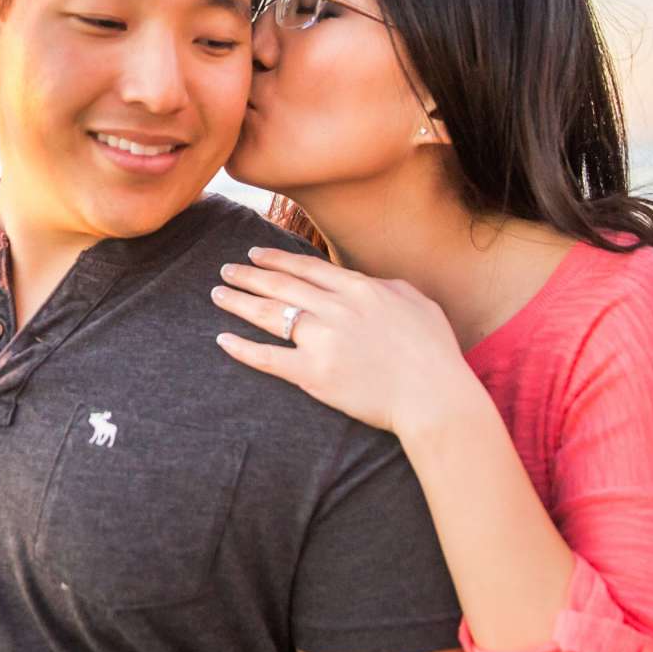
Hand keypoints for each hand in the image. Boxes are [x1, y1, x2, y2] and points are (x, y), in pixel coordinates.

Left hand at [210, 246, 476, 435]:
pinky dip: (242, 348)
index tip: (255, 255)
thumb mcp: (415, 301)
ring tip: (218, 294)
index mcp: (359, 288)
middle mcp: (335, 308)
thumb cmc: (433, 352)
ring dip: (239, 302)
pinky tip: (223, 339)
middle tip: (225, 270)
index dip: (276, 260)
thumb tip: (363, 282)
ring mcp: (322, 340)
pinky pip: (268, 358)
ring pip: (268, 314)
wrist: (434, 396)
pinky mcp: (313, 374)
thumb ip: (384, 286)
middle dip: (248, 275)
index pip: (306, 268)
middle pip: (280, 286)